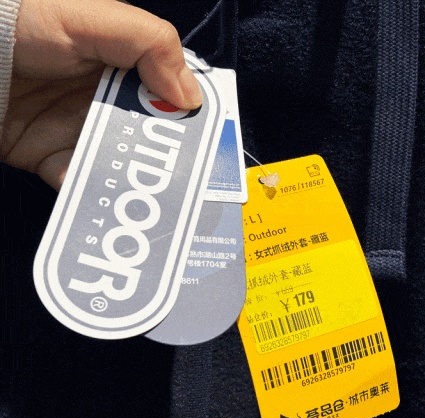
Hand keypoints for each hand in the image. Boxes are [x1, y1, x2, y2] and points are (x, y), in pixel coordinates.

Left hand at [1, 0, 201, 189]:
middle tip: (183, 175)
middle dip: (164, 156)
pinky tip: (100, 194)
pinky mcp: (47, 154)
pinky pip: (76, 178)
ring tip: (148, 196)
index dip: (184, 113)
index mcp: (120, 63)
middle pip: (145, 134)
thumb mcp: (97, 18)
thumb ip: (152, 45)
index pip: (165, 91)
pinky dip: (89, 189)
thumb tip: (191, 98)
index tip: (203, 136)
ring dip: (131, 179)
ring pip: (116, 162)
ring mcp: (74, 128)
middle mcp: (101, 97)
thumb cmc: (25, 20)